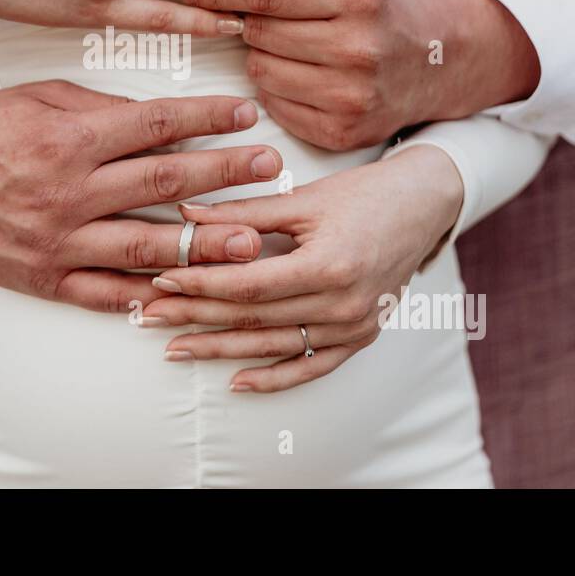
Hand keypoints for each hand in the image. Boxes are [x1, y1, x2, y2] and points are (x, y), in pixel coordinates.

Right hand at [0, 80, 284, 312]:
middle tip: (272, 168)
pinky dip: (149, 298)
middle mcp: (65, 194)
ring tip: (253, 242)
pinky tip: (190, 294)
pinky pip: (105, 294)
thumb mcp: (39, 98)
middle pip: (161, 186)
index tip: (247, 115)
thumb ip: (102, 109)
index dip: (205, 121)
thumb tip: (162, 120)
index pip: (153, 127)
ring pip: (144, 248)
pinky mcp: (43, 279)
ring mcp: (56, 242)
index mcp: (66, 140)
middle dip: (223, 176)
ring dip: (204, 246)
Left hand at [141, 145, 462, 391]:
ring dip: (221, 350)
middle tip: (149, 317)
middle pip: (254, 318)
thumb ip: (244, 211)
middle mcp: (342, 304)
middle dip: (197, 317)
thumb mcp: (304, 198)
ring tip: (176, 349)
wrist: (424, 205)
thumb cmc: (364, 194)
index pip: (248, 285)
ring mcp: (353, 327)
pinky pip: (310, 367)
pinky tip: (235, 381)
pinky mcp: (360, 337)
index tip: (161, 280)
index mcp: (328, 265)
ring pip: (273, 346)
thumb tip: (185, 213)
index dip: (201, 284)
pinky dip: (273, 377)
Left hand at [179, 0, 539, 149]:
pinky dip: (276, 89)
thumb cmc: (381, 4)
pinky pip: (275, 106)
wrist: (439, 60)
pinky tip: (299, 74)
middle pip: (258, 31)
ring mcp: (351, 97)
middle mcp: (358, 47)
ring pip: (261, 71)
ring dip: (261, 55)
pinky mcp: (342, 133)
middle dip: (243, 20)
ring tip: (286, 43)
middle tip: (248, 13)